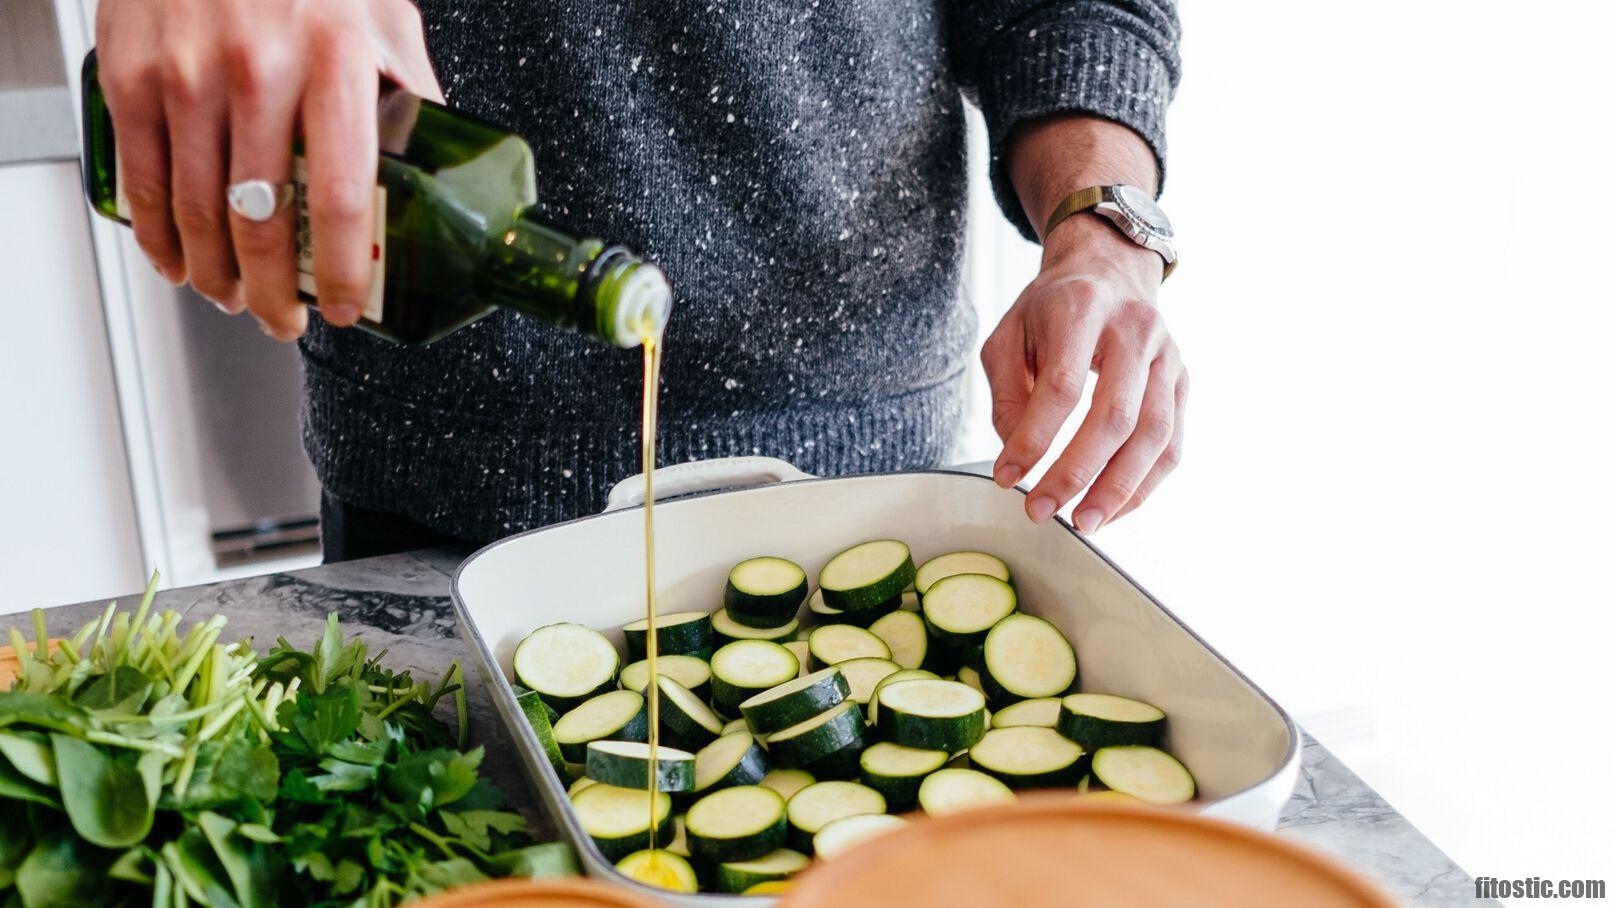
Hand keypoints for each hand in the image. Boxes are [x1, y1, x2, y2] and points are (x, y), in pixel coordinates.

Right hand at [94, 0, 441, 338]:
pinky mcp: (130, 72)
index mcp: (335, 59)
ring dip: (216, 275)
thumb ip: (409, 92)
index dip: (344, 269)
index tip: (349, 306)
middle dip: (275, 293)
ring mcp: (187, 73)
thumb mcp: (382, 16)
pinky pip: (142, 177)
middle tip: (285, 320)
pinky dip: (157, 235)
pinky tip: (176, 260)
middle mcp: (258, 67)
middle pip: (262, 220)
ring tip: (236, 298)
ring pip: (198, 212)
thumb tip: (439, 169)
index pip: (342, 193)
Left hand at [981, 213, 1186, 530]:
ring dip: (1118, 487)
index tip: (1005, 476)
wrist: (1109, 272)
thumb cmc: (1050, 311)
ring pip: (1153, 433)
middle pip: (1114, 414)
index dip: (1034, 438)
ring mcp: (1167, 357)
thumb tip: (1018, 457)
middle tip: (1042, 510)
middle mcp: (1134, 330)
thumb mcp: (1009, 338)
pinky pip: (1172, 443)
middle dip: (1076, 472)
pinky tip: (1113, 508)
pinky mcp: (1182, 382)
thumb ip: (1007, 395)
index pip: (1062, 385)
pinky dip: (1144, 484)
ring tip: (1083, 522)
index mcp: (1082, 310)